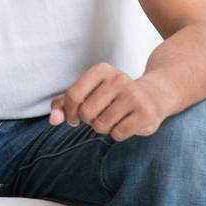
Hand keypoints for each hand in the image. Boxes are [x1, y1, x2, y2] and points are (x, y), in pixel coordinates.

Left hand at [50, 63, 168, 140]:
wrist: (153, 96)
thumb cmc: (112, 96)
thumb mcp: (88, 92)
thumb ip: (64, 103)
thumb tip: (53, 120)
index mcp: (101, 70)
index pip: (73, 95)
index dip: (69, 112)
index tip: (73, 118)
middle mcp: (119, 78)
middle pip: (86, 112)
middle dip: (88, 120)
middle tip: (98, 116)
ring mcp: (134, 95)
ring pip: (101, 125)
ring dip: (102, 128)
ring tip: (112, 119)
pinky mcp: (145, 113)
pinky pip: (117, 134)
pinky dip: (117, 134)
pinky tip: (125, 124)